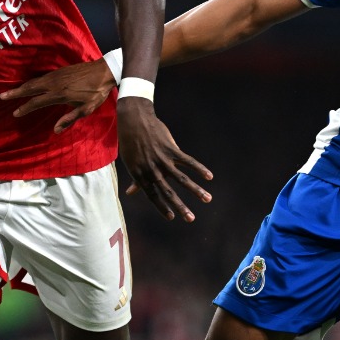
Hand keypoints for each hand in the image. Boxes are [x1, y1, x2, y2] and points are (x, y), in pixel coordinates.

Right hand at [0, 59, 115, 133]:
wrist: (104, 71)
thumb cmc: (96, 93)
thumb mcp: (86, 110)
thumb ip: (69, 119)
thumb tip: (56, 130)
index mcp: (59, 95)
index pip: (37, 102)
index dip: (25, 108)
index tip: (15, 113)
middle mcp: (54, 84)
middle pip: (30, 88)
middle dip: (16, 93)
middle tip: (2, 96)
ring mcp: (56, 75)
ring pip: (34, 81)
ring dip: (22, 86)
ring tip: (11, 91)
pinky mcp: (59, 70)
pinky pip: (41, 77)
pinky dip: (32, 81)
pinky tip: (29, 84)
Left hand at [115, 99, 212, 222]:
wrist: (135, 120)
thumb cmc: (131, 143)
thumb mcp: (131, 162)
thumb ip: (136, 179)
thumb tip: (130, 193)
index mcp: (141, 175)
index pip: (153, 196)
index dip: (162, 207)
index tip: (172, 218)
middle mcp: (152, 170)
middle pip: (168, 192)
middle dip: (181, 206)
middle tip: (191, 219)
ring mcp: (162, 159)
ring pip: (182, 179)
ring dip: (196, 190)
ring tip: (207, 199)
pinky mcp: (171, 149)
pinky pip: (188, 161)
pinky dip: (199, 169)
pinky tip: (209, 177)